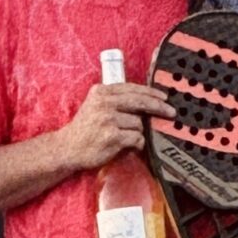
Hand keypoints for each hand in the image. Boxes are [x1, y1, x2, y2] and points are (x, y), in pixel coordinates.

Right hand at [56, 80, 170, 173]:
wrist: (67, 148)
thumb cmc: (85, 129)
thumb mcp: (95, 105)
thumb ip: (115, 100)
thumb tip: (147, 100)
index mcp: (102, 92)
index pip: (133, 88)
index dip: (151, 93)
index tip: (164, 97)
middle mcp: (104, 103)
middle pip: (141, 101)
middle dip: (159, 107)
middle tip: (171, 112)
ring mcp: (108, 119)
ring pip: (139, 123)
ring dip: (139, 132)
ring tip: (127, 138)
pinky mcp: (112, 136)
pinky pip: (136, 138)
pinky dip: (137, 144)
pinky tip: (129, 146)